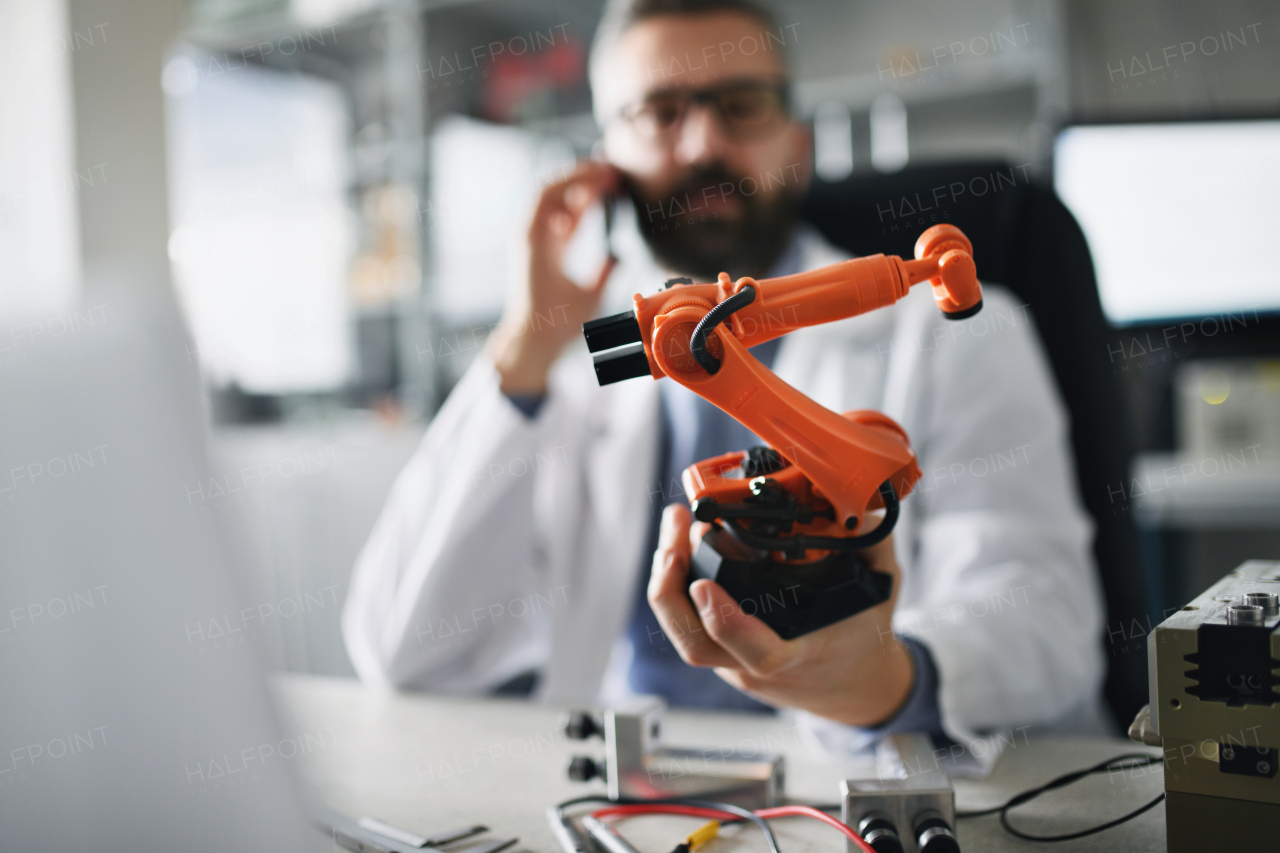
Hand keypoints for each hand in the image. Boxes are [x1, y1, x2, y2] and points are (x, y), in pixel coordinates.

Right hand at [488, 160, 620, 394]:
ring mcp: (531, 236)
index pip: (574, 207)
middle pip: (561, 192)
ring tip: (602, 170)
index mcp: (555, 247)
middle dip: (586, 175)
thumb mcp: (594, 292)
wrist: (541, 339)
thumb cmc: (563, 322)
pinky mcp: (525, 238)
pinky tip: (587, 185)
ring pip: (549, 189)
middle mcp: (541, 237)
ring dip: (575, 175)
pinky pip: (540, 200)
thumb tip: (620, 255)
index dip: (594, 189)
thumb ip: (605, 271)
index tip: (617, 181)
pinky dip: (562, 187)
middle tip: (613, 168)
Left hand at [647, 504, 914, 726]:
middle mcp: (758, 665)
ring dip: (667, 578)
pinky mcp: (722, 652)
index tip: (704, 584)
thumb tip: (863, 508)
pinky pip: (687, 623)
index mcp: (801, 654)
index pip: (757, 652)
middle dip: (672, 587)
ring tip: (674, 525)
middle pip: (696, 644)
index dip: (724, 622)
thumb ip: (874, 546)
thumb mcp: (879, 591)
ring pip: (683, 633)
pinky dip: (676, 584)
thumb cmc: (861, 639)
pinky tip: (678, 544)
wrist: (853, 686)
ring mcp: (735, 662)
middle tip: (676, 533)